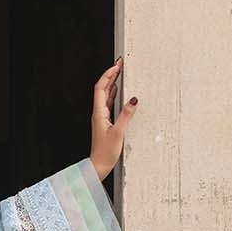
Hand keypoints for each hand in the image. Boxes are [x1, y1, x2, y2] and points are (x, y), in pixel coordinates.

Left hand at [90, 56, 137, 179]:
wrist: (98, 166)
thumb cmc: (104, 153)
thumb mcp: (118, 133)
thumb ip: (126, 115)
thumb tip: (133, 100)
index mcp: (99, 113)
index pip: (101, 88)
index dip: (108, 74)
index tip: (117, 65)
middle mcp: (98, 113)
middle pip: (102, 88)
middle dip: (111, 74)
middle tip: (119, 64)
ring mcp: (101, 117)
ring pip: (106, 95)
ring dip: (112, 83)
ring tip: (120, 73)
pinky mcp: (105, 123)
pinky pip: (109, 103)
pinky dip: (114, 94)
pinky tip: (119, 92)